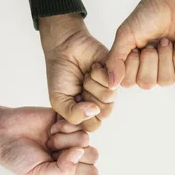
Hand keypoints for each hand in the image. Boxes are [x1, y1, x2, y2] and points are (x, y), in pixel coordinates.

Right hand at [0, 106, 98, 174]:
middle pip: (92, 156)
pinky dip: (65, 126)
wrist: (2, 133)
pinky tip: (51, 128)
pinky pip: (79, 122)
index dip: (77, 170)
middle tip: (50, 151)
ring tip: (48, 139)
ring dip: (64, 139)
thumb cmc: (18, 158)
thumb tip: (80, 152)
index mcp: (69, 172)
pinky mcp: (67, 120)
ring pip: (85, 139)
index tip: (55, 166)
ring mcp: (71, 137)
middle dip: (69, 154)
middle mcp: (73, 155)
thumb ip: (63, 172)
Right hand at [40, 14, 114, 131]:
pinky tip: (92, 68)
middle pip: (104, 113)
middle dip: (88, 98)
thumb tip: (94, 111)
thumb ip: (72, 115)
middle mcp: (100, 103)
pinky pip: (113, 82)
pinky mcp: (116, 75)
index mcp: (87, 113)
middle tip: (80, 86)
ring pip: (109, 98)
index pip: (94, 126)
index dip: (84, 115)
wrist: (64, 48)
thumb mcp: (58, 100)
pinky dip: (98, 74)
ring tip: (85, 76)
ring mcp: (109, 89)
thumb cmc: (60, 75)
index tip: (73, 100)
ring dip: (92, 84)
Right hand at [107, 0, 174, 89]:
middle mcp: (150, 71)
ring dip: (165, 56)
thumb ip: (115, 61)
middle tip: (153, 43)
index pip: (129, 82)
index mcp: (133, 65)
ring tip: (166, 41)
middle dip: (150, 59)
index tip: (137, 47)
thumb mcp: (125, 36)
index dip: (133, 65)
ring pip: (166, 81)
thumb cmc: (147, 15)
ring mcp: (169, 69)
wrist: (172, 0)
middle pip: (147, 83)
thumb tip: (112, 85)